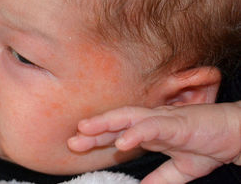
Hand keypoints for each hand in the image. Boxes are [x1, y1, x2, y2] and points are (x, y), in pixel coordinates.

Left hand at [68, 103, 240, 183]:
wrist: (236, 135)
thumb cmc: (209, 144)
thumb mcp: (181, 169)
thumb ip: (161, 177)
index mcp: (150, 131)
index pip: (117, 132)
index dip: (97, 137)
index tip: (75, 145)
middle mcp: (152, 121)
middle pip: (116, 122)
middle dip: (93, 130)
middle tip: (71, 140)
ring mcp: (163, 120)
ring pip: (129, 117)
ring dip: (106, 123)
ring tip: (86, 130)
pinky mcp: (178, 123)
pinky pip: (153, 125)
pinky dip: (136, 132)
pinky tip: (121, 141)